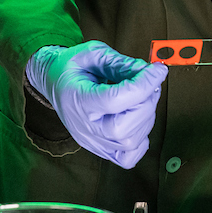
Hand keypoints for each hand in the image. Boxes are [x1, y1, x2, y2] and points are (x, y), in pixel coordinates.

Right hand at [26, 41, 167, 168]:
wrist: (54, 82)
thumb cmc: (71, 67)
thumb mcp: (91, 53)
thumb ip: (119, 62)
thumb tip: (147, 70)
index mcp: (76, 98)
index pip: (114, 100)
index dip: (142, 85)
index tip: (157, 71)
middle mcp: (82, 126)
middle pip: (122, 129)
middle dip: (145, 104)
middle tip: (148, 83)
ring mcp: (91, 141)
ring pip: (129, 143)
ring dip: (145, 117)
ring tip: (141, 96)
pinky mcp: (100, 150)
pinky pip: (128, 158)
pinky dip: (140, 140)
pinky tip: (137, 119)